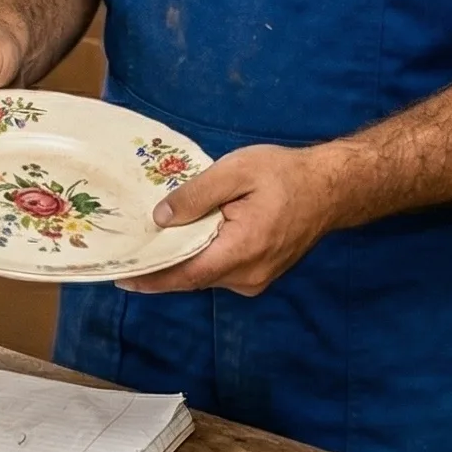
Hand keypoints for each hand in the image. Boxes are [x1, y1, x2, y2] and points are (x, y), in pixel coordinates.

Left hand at [118, 144, 361, 297]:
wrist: (330, 189)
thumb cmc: (284, 175)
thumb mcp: (235, 171)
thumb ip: (196, 196)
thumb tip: (160, 218)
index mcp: (242, 250)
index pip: (186, 275)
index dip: (152, 278)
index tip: (121, 278)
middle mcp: (248, 275)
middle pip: (192, 278)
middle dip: (160, 269)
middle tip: (126, 255)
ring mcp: (255, 280)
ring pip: (205, 276)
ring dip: (180, 263)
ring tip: (149, 245)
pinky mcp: (259, 276)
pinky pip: (219, 272)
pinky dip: (200, 260)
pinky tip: (184, 242)